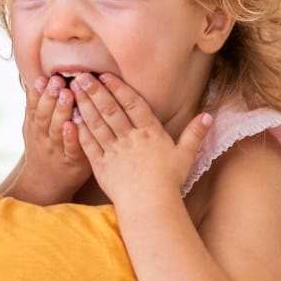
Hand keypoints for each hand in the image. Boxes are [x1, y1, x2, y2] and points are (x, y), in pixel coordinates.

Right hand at [17, 74, 91, 204]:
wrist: (45, 185)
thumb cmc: (43, 149)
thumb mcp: (33, 128)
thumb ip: (35, 107)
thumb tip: (36, 79)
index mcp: (34, 126)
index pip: (34, 107)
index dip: (39, 92)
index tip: (44, 77)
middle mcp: (43, 136)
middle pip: (44, 115)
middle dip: (50, 96)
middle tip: (57, 80)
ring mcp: (57, 149)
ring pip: (56, 128)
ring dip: (61, 111)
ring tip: (67, 94)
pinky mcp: (72, 161)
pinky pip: (70, 148)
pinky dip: (71, 136)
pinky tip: (73, 124)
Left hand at [70, 73, 210, 207]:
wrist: (151, 206)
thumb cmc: (169, 182)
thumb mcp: (185, 155)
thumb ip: (194, 134)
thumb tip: (209, 116)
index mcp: (150, 133)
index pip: (133, 105)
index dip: (119, 88)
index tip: (105, 75)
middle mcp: (130, 139)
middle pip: (110, 110)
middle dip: (95, 91)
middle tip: (80, 75)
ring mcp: (114, 152)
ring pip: (97, 124)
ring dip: (84, 105)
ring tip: (73, 90)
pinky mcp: (101, 166)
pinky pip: (89, 145)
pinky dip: (79, 130)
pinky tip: (71, 118)